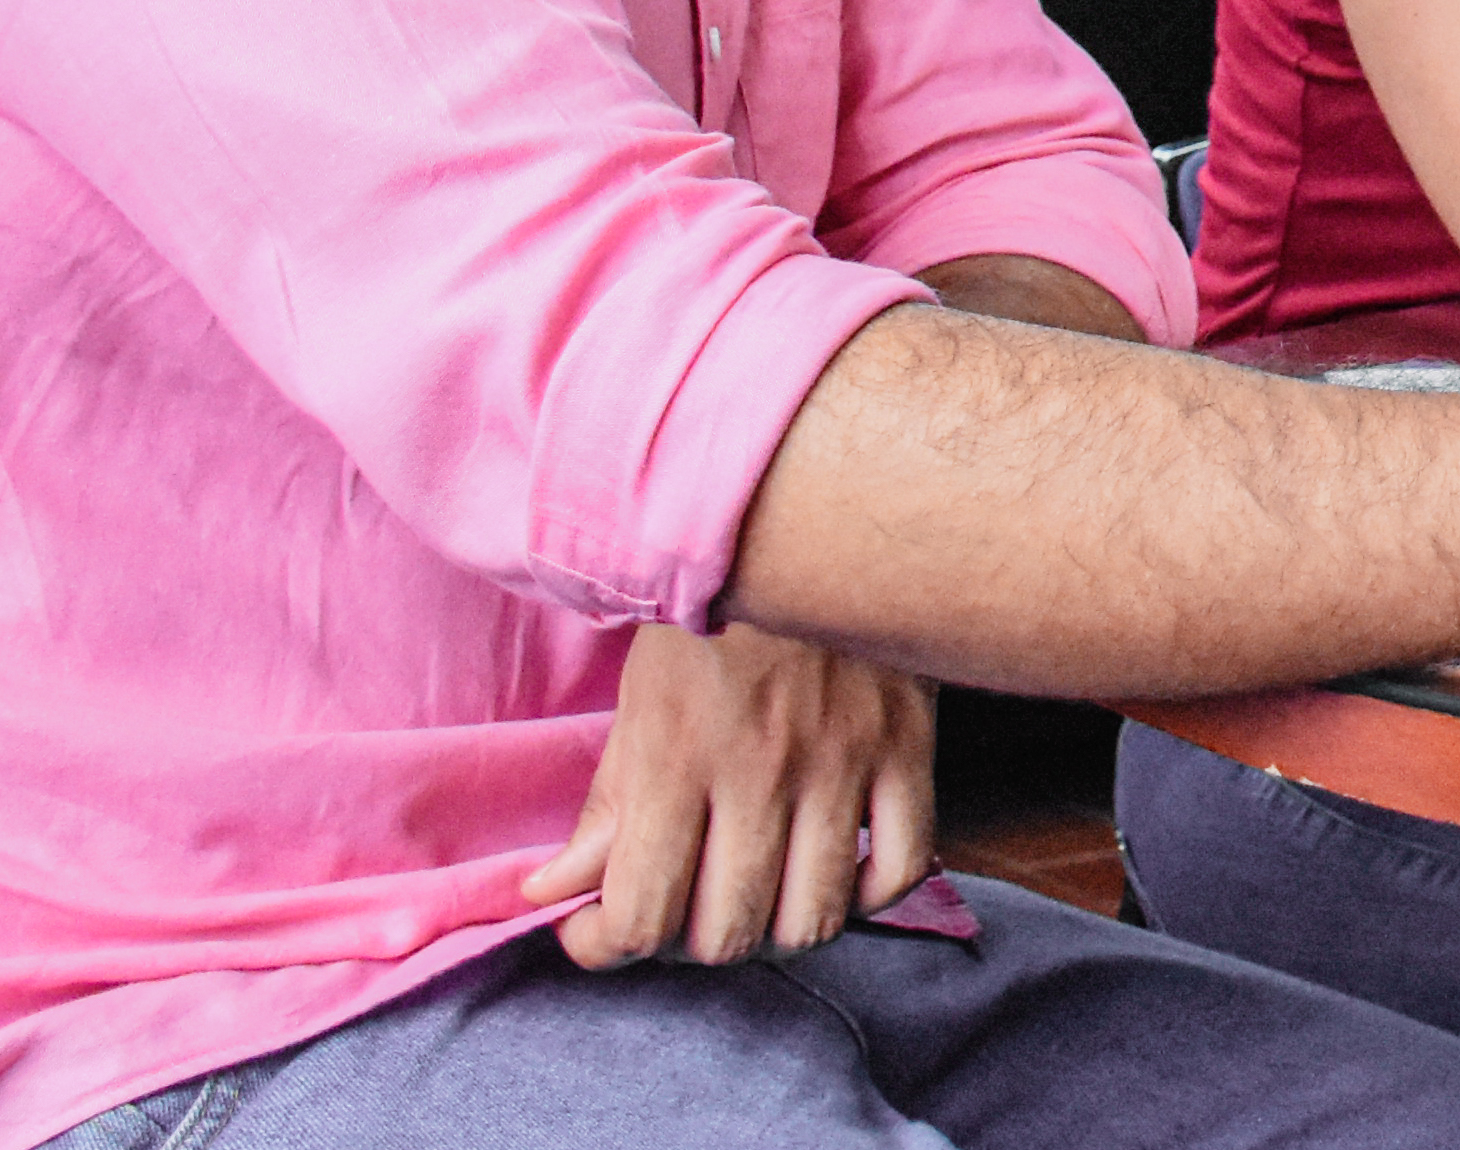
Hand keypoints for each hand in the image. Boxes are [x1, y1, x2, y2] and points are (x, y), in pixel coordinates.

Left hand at [520, 621, 934, 967]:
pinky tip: (836, 872)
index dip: (607, 944)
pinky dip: (866, 895)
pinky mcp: (907, 747)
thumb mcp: (638, 699)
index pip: (642, 914)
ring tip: (756, 897)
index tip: (597, 925)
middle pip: (729, 933)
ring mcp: (842, 762)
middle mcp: (760, 770)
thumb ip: (605, 806)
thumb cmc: (712, 610)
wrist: (810, 516)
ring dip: (776, 930)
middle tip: (679, 908)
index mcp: (678, 755)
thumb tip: (552, 894)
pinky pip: (898, 867)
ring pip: (814, 918)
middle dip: (690, 944)